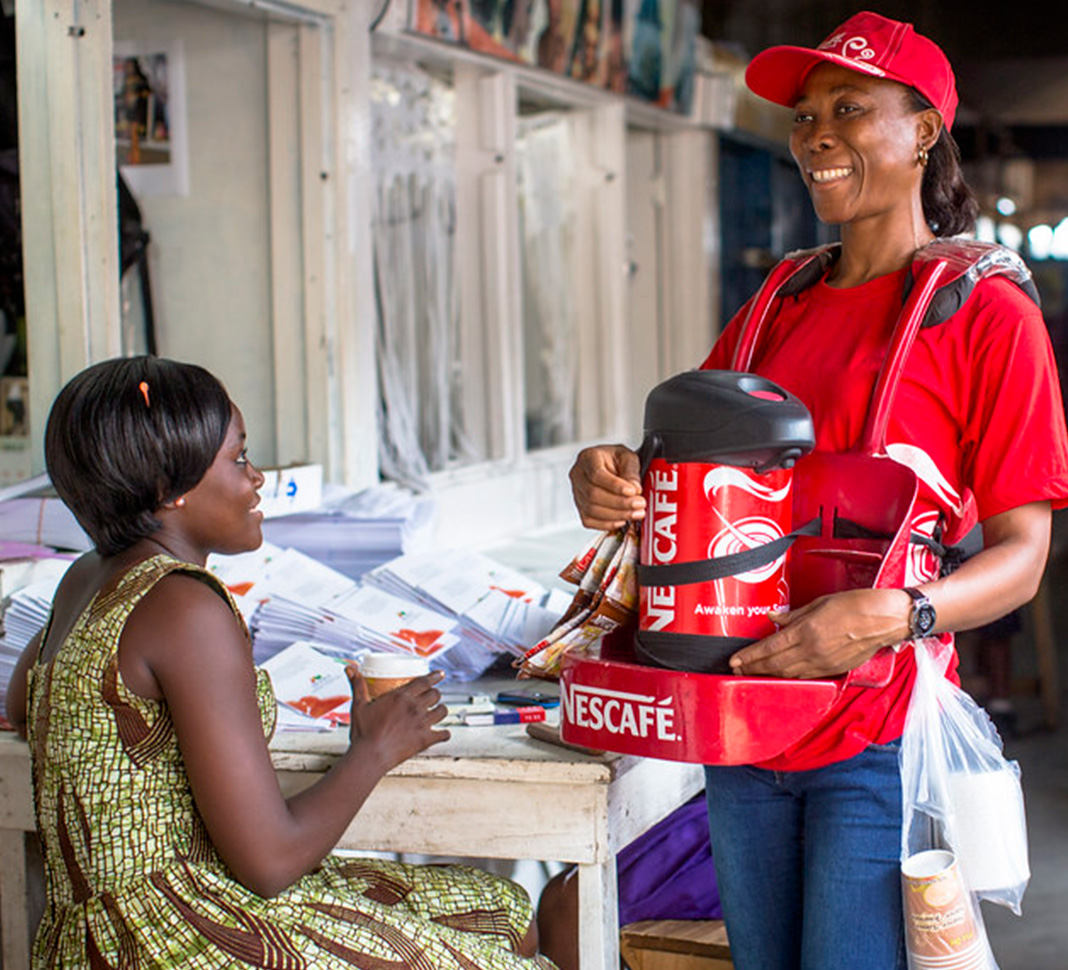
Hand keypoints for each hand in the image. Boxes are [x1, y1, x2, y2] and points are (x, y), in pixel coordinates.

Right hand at [346, 668, 449, 770]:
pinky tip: (442, 733)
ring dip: (440, 710)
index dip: (434, 676)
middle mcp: (415, 708)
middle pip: (435, 694)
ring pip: (443, 711)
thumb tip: (351, 669)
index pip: (424, 681)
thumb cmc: (363, 733)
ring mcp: (422, 724)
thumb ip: (358, 685)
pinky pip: (444, 734)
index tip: (440, 674)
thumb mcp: (359, 705)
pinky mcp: (425, 740)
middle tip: (432, 696)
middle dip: (435, 693)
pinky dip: (444, 733)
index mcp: (401, 697)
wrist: (369, 757)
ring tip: (436, 712)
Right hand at [569, 444, 645, 529]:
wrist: (611, 466)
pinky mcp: (580, 507)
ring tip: (635, 513)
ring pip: (591, 509)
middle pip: (593, 494)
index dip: (614, 485)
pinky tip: (621, 520)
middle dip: (619, 503)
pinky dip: (606, 523)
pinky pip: (589, 520)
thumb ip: (631, 471)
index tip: (632, 491)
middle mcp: (578, 475)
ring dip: (616, 515)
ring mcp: (577, 492)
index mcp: (588, 458)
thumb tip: (635, 489)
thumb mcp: (628, 457)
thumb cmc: (617, 459)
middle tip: (639, 504)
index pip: (596, 474)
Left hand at [728, 587, 911, 678]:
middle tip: (736, 669)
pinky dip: (789, 676)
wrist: (886, 619)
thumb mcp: (819, 603)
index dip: (750, 656)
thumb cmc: (855, 605)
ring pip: (788, 673)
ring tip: (752, 673)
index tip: (734, 660)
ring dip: (768, 674)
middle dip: (753, 668)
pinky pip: (806, 676)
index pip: (770, 648)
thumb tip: (773, 618)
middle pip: (775, 665)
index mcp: (807, 631)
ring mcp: (824, 662)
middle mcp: (813, 650)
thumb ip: (793, 615)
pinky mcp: (834, 669)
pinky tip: (779, 675)